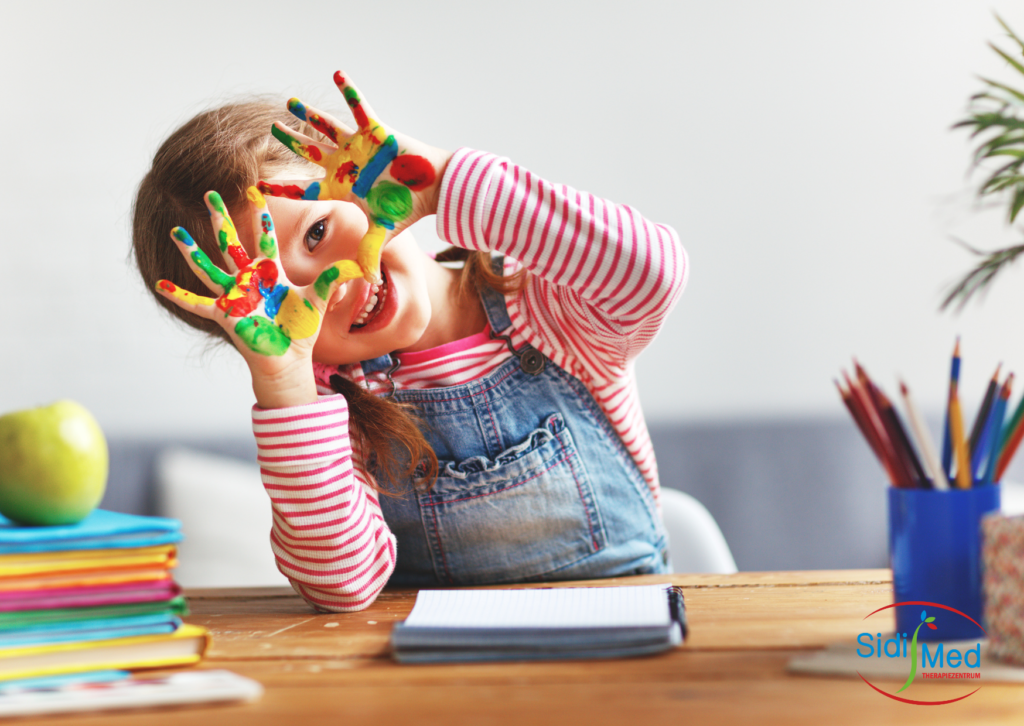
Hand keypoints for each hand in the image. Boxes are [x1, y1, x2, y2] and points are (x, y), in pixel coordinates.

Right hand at [156, 188, 359, 405]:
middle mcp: (249, 281)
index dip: (261, 217)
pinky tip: (160, 285)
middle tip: (210, 194)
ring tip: (175, 232)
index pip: (265, 239)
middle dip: (221, 219)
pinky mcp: (225, 314)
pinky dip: (179, 295)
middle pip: (232, 243)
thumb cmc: (300, 331)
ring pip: (209, 267)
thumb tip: (360, 267)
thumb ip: (334, 280)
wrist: (289, 360)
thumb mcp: (319, 300)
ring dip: (192, 251)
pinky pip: (197, 303)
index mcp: (271, 274)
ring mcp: (234, 297)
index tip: (255, 193)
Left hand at [258, 71, 449, 283]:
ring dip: (308, 114)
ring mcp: (358, 145)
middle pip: (308, 151)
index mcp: (341, 187)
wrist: (433, 188)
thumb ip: (370, 252)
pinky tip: (337, 73)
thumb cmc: (407, 208)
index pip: (304, 188)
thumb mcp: (383, 232)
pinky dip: (349, 90)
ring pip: (326, 126)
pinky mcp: (375, 129)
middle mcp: (345, 163)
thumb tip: (367, 283)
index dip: (281, 188)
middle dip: (290, 141)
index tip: (256, 187)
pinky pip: (359, 106)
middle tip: (271, 130)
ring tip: (290, 103)